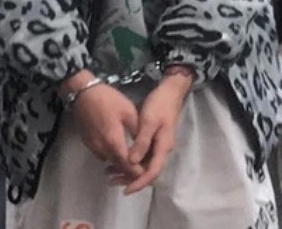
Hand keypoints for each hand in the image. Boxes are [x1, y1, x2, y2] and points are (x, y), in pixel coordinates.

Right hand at [62, 72, 140, 178]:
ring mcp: (93, 147)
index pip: (128, 166)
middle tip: (141, 166)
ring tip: (131, 158)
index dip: (138, 172)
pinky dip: (110, 156)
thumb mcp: (128, 112)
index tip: (147, 170)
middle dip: (130, 170)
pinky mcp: (88, 144)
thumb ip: (137, 132)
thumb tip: (144, 146)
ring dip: (120, 164)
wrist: (83, 93)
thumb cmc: (108, 100)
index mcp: (114, 142)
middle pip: (118, 167)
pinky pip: (102, 155)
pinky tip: (117, 148)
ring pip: (110, 162)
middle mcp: (102, 149)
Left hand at [111, 72, 192, 194]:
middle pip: (148, 172)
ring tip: (110, 171)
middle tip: (111, 180)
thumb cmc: (160, 105)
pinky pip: (144, 156)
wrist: (170, 91)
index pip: (152, 173)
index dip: (139, 183)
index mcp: (163, 147)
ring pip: (145, 165)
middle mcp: (163, 150)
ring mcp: (159, 145)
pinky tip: (119, 158)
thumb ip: (142, 142)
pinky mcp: (155, 140)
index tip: (125, 190)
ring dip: (129, 170)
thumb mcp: (149, 121)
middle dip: (131, 179)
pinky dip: (132, 160)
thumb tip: (132, 162)